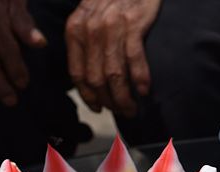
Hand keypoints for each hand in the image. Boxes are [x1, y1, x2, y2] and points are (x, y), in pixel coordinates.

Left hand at [65, 0, 161, 116]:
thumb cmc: (111, 0)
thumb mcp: (89, 17)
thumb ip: (85, 43)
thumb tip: (91, 80)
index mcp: (75, 30)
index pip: (77, 74)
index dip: (88, 96)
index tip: (98, 109)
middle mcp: (90, 30)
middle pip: (96, 79)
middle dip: (109, 101)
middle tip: (121, 112)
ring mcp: (111, 27)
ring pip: (114, 74)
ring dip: (124, 97)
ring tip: (132, 108)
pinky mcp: (133, 24)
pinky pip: (134, 59)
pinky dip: (140, 78)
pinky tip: (144, 91)